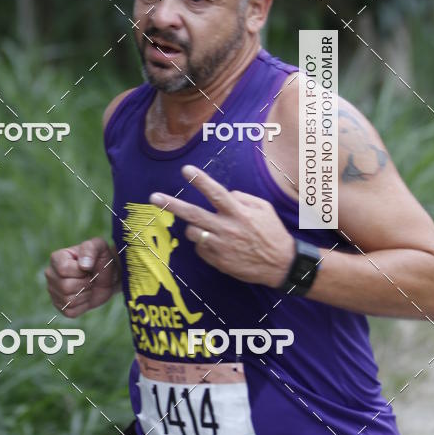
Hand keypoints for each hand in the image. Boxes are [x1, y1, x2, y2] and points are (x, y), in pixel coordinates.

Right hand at [44, 237, 119, 316]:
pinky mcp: (61, 306)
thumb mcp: (99, 247)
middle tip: (91, 278)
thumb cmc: (101, 258)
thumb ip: (90, 250)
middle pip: (65, 287)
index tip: (88, 267)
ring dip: (85, 295)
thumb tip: (84, 265)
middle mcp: (51, 274)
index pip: (63, 269)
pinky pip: (71, 312)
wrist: (108, 276)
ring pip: (68, 301)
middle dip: (85, 284)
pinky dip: (83, 306)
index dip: (80, 271)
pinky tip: (86, 296)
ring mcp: (54, 291)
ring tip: (88, 286)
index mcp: (56, 258)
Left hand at [150, 164, 294, 287]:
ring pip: (192, 232)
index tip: (185, 169)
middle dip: (171, 205)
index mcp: (238, 213)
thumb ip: (242, 198)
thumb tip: (225, 194)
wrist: (280, 265)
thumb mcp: (263, 208)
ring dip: (192, 227)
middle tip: (153, 197)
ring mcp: (220, 247)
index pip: (216, 193)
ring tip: (206, 227)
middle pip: (193, 214)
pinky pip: (200, 248)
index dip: (200, 181)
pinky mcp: (218, 261)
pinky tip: (217, 243)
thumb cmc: (271, 233)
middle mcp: (227, 228)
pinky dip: (203, 242)